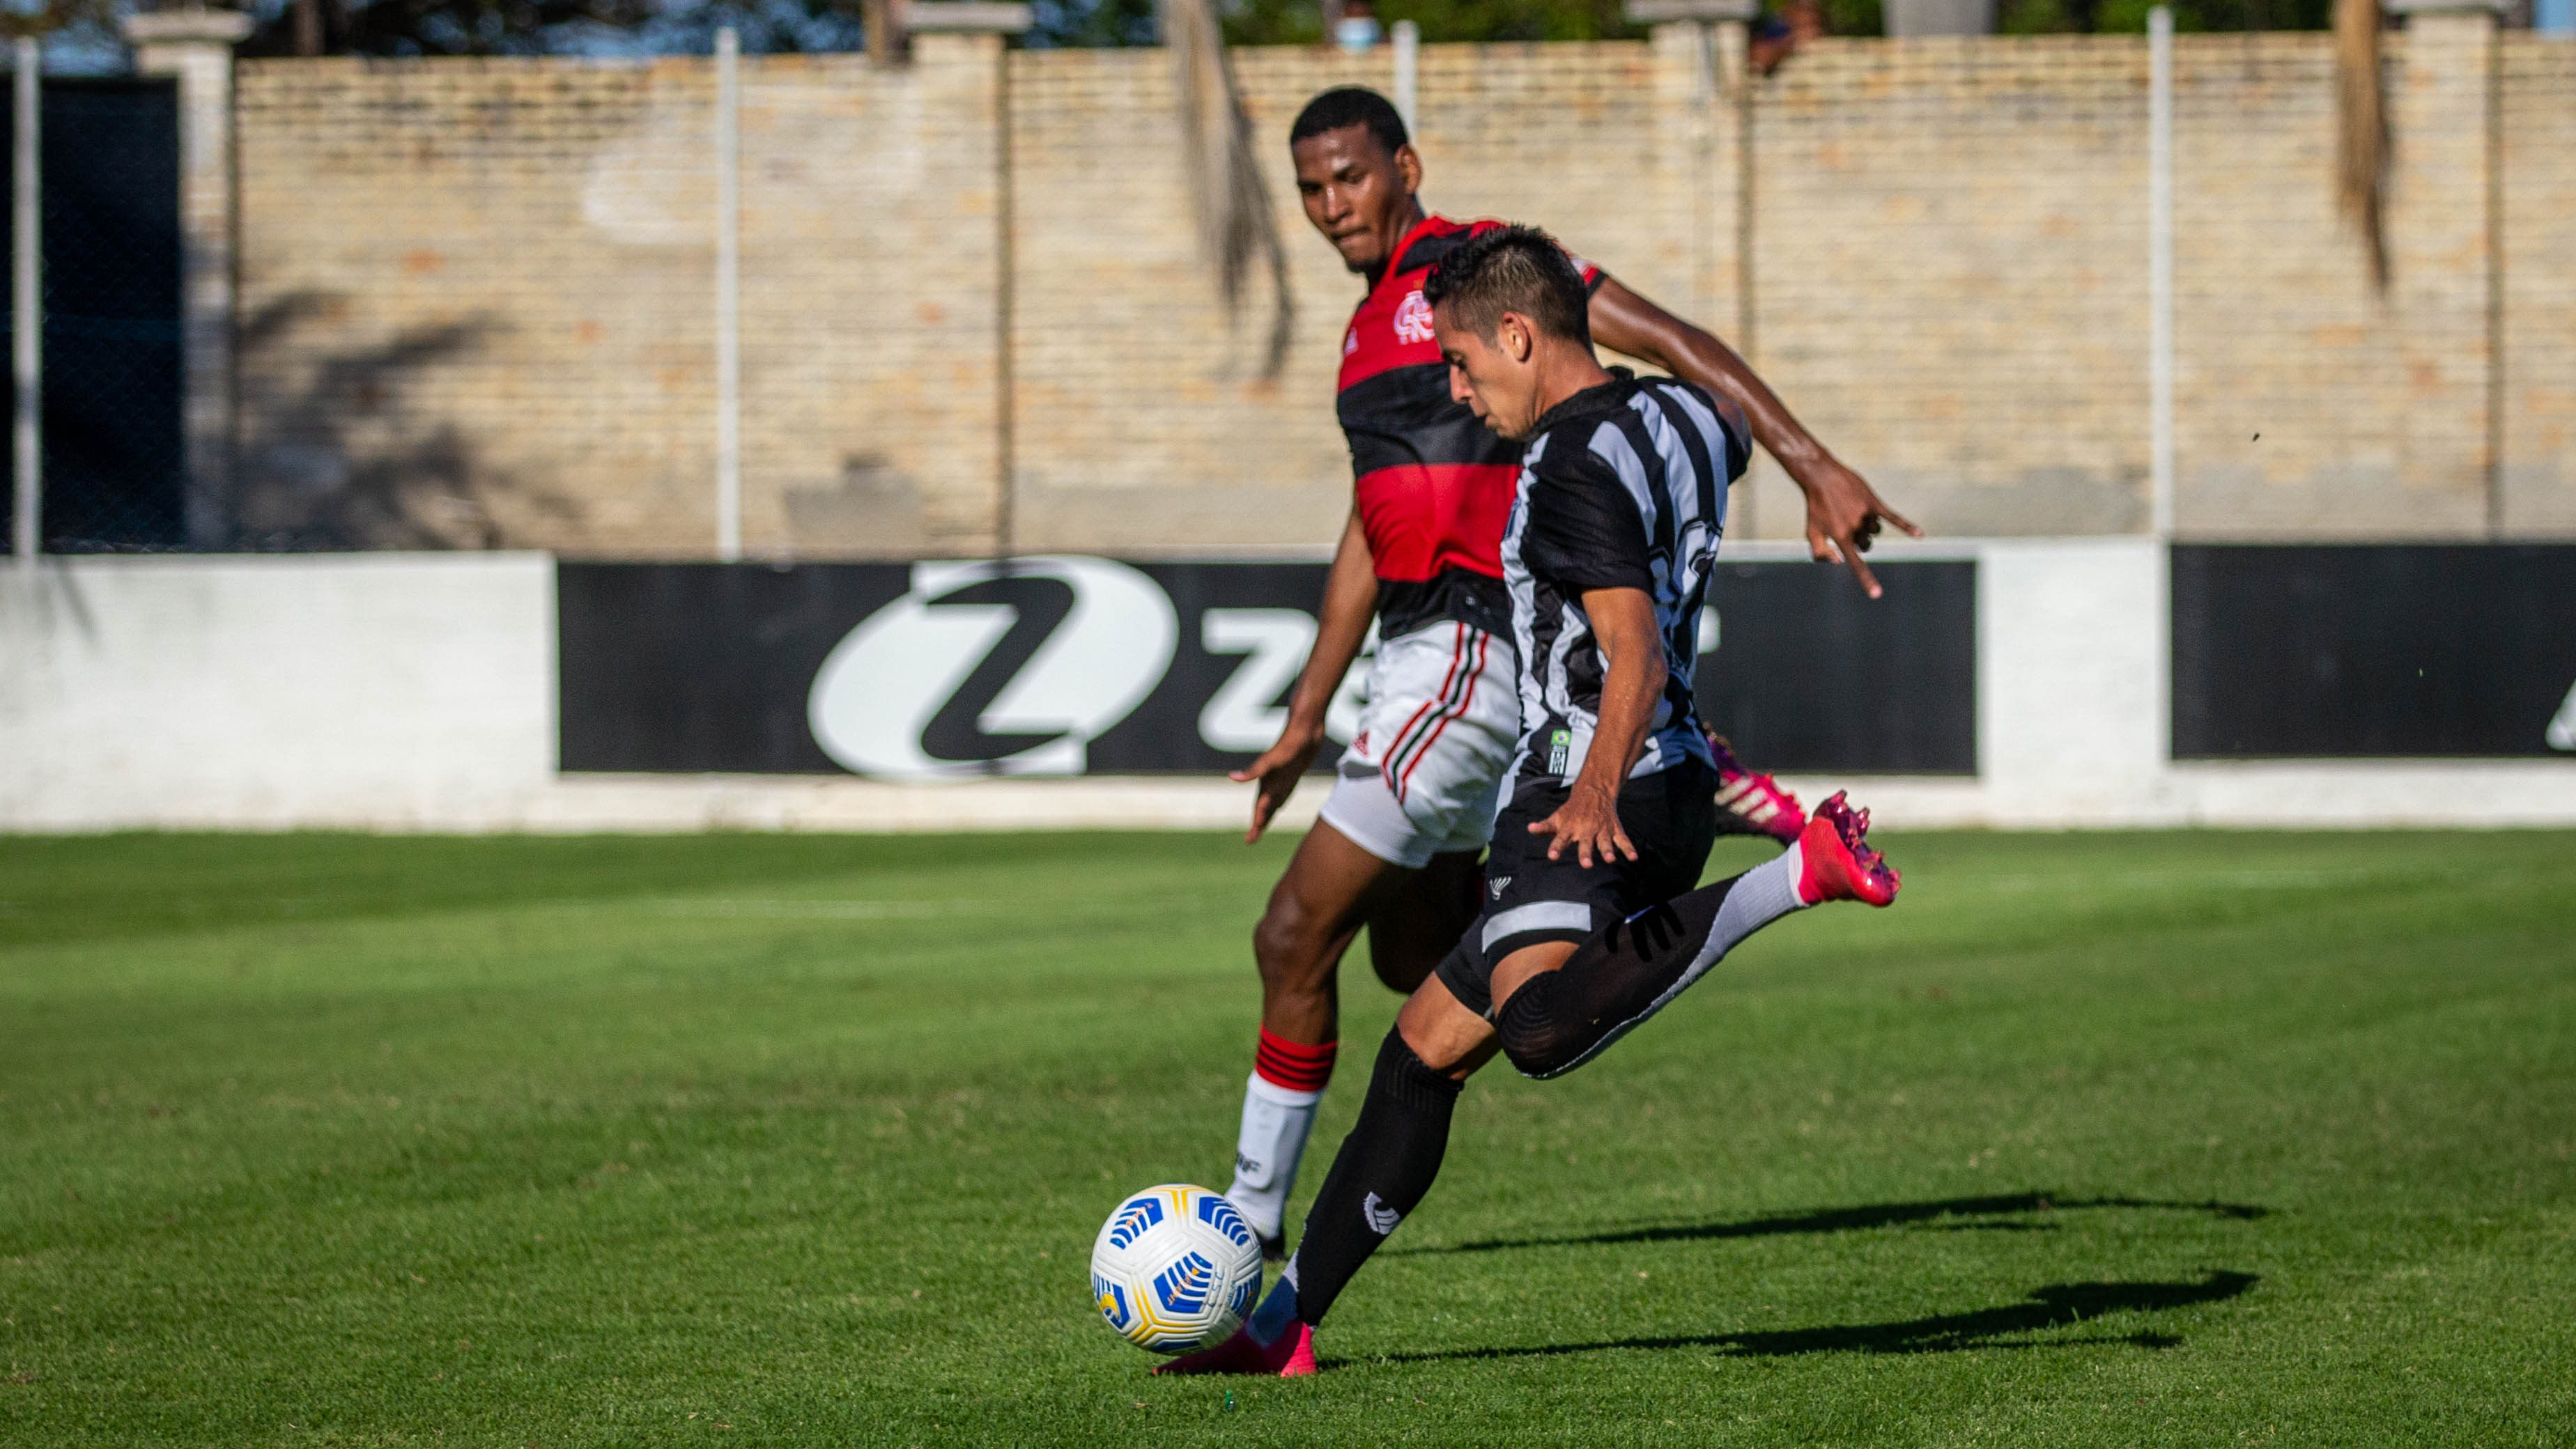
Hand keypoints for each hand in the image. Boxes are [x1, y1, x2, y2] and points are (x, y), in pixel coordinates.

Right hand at [1229, 723, 1325, 843]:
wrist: (1306, 727)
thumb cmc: (1290, 743)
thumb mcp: (1272, 760)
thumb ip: (1253, 771)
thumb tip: (1231, 778)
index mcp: (1266, 783)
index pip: (1260, 809)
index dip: (1256, 825)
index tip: (1249, 840)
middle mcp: (1272, 782)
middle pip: (1263, 808)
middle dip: (1258, 824)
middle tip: (1250, 840)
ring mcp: (1282, 777)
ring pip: (1273, 802)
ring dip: (1267, 815)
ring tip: (1262, 827)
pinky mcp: (1292, 772)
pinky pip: (1284, 793)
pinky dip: (1279, 802)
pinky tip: (1280, 806)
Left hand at [1527, 781, 1635, 867]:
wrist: (1594, 791)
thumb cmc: (1572, 810)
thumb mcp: (1557, 817)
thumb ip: (1545, 826)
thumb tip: (1529, 828)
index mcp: (1570, 828)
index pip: (1560, 839)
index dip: (1556, 847)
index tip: (1552, 856)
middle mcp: (1586, 829)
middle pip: (1585, 843)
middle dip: (1586, 853)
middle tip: (1586, 864)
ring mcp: (1601, 829)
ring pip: (1605, 842)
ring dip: (1607, 850)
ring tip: (1610, 859)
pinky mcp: (1614, 829)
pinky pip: (1623, 840)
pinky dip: (1629, 848)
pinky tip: (1634, 857)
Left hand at [1793, 456, 1921, 599]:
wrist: (1822, 476)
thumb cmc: (1816, 506)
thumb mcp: (1811, 531)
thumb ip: (1819, 553)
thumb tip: (1839, 563)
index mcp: (1840, 537)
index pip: (1855, 563)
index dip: (1866, 580)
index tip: (1876, 594)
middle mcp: (1855, 527)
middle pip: (1866, 545)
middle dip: (1860, 541)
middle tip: (1848, 525)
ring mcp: (1866, 514)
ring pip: (1875, 530)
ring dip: (1868, 527)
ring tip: (1853, 512)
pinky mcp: (1873, 502)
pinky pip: (1893, 517)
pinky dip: (1907, 527)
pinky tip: (1920, 535)